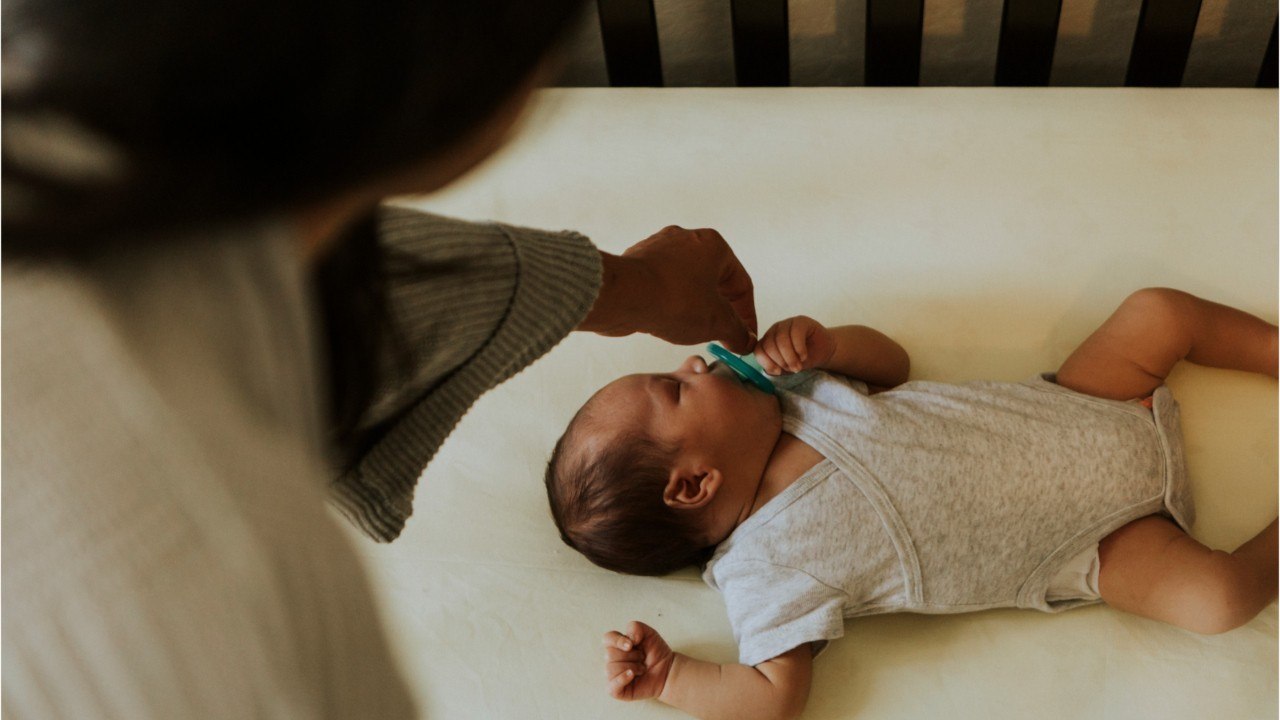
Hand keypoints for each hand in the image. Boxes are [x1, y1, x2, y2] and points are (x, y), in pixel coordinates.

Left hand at [582, 226, 757, 353]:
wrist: (623, 295)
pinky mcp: (637, 262)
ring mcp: (659, 249)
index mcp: (713, 245)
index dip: (746, 315)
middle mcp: (686, 239)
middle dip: (719, 311)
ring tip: (693, 330)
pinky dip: (669, 302)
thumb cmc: (672, 299)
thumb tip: (743, 341)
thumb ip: (737, 333)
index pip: (740, 284)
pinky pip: (662, 285)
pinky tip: (667, 321)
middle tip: (721, 335)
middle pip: (713, 281)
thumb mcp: (717, 322)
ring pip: (686, 282)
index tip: (743, 335)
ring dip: (694, 306)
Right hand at [602, 620, 674, 701]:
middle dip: (631, 656)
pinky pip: (611, 686)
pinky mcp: (616, 690)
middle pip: (609, 654)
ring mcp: (613, 676)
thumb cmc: (656, 653)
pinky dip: (622, 679)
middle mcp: (612, 660)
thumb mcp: (649, 633)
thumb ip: (636, 627)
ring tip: (642, 669)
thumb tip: (628, 639)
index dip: (617, 641)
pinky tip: (632, 675)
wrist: (667, 671)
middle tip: (642, 659)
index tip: (631, 645)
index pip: (607, 638)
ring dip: (632, 667)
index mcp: (617, 645)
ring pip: (611, 668)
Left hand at [755, 315, 836, 374]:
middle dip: (781, 361)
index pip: (758, 350)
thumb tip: (769, 370)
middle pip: (769, 345)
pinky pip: (795, 333)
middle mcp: (774, 330)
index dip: (767, 362)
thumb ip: (775, 367)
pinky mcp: (800, 321)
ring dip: (790, 357)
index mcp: (767, 341)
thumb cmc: (802, 359)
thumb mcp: (786, 366)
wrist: (823, 351)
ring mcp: (786, 323)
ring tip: (799, 366)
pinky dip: (799, 348)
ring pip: (781, 340)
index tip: (778, 372)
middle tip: (793, 369)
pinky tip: (804, 356)